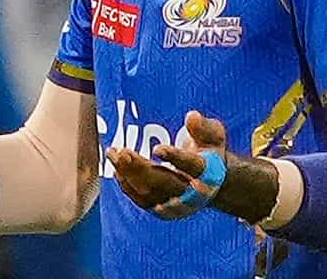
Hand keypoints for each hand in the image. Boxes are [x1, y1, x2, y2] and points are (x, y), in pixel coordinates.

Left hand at [107, 110, 228, 219]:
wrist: (210, 181)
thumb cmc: (208, 151)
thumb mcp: (213, 135)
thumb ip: (203, 127)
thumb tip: (191, 116)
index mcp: (208, 171)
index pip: (191, 166)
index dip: (175, 158)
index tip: (158, 149)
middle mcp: (192, 191)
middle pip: (165, 182)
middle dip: (141, 168)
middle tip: (122, 152)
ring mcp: (177, 204)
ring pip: (150, 193)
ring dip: (128, 175)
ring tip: (113, 155)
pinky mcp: (163, 209)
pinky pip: (142, 201)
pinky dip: (128, 186)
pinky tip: (117, 170)